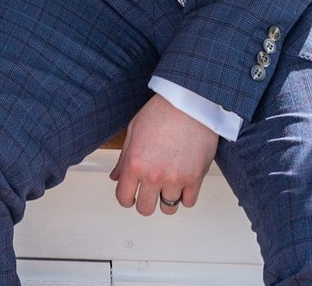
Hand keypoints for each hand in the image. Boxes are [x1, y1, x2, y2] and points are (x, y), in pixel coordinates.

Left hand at [110, 94, 218, 216]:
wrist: (190, 103)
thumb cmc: (162, 111)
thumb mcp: (134, 131)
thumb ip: (124, 158)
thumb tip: (116, 177)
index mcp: (134, 163)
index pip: (124, 197)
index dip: (126, 199)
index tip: (130, 197)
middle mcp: (153, 175)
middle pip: (146, 208)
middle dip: (145, 202)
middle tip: (150, 193)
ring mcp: (175, 179)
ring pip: (168, 208)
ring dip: (167, 199)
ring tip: (168, 185)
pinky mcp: (195, 178)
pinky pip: (189, 202)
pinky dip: (185, 196)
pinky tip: (183, 183)